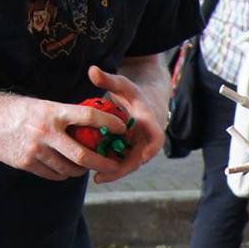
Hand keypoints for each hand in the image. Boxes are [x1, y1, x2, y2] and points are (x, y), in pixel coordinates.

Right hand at [0, 89, 123, 181]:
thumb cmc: (14, 109)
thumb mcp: (41, 105)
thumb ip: (63, 115)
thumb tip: (89, 124)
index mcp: (53, 112)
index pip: (89, 117)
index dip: (109, 124)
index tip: (122, 129)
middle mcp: (46, 132)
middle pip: (83, 155)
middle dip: (103, 163)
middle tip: (113, 164)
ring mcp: (35, 150)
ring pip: (69, 168)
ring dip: (81, 170)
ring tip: (86, 167)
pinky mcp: (25, 163)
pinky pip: (53, 174)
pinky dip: (63, 173)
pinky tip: (65, 169)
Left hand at [86, 63, 166, 183]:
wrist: (145, 103)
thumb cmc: (134, 92)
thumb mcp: (123, 84)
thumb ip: (108, 79)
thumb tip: (92, 70)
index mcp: (151, 124)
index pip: (156, 140)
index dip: (149, 150)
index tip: (140, 159)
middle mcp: (147, 140)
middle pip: (138, 159)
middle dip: (121, 170)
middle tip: (101, 177)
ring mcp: (139, 148)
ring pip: (128, 164)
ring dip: (114, 172)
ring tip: (96, 177)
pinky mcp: (130, 153)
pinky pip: (121, 162)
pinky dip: (109, 166)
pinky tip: (92, 170)